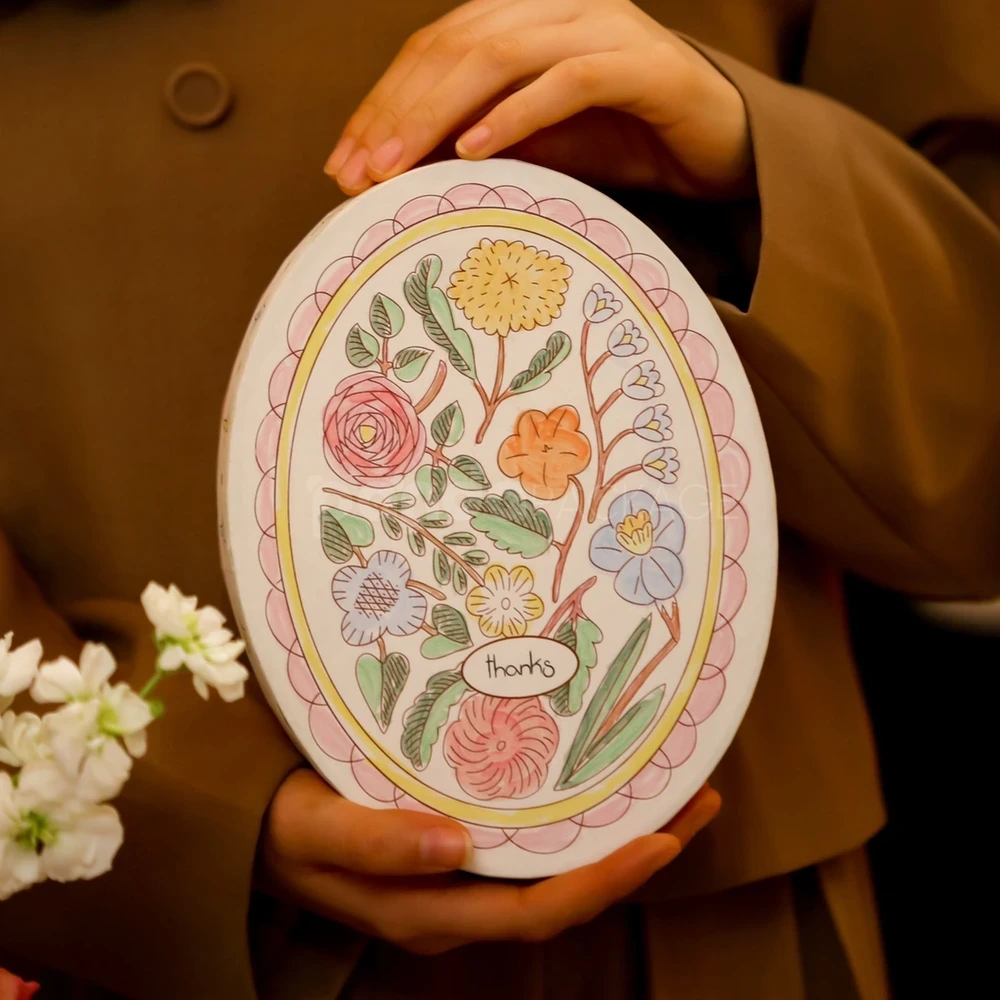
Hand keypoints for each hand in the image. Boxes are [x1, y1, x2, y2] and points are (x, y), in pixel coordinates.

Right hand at [259, 769, 719, 954]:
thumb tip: (454, 845)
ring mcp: (462, 878)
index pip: (539, 907)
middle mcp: (461, 902)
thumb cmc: (282, 827)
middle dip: (638, 850)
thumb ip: (377, 842)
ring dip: (618, 831)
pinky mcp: (458, 850)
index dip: (606, 879)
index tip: (665, 837)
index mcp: (433, 912)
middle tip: (698, 796)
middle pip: (566, 889)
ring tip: (672, 784)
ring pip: (556, 866)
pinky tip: (597, 780)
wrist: (255, 827)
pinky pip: (532, 842)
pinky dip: (576, 817)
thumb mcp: (316, 830)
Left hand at [325, 0, 751, 198]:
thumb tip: (407, 166)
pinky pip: (568, 80)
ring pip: (501, 54)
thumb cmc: (631, 143)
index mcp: (527, 17)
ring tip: (395, 167)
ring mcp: (603, 28)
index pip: (437, 49)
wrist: (726, 148)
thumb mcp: (542, 146)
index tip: (344, 162)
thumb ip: (483, 140)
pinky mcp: (642, 64)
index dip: (384, 101)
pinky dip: (517, 113)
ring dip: (439, 113)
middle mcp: (559, 7)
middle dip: (396, 111)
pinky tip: (473, 150)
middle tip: (355, 171)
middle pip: (456, 45)